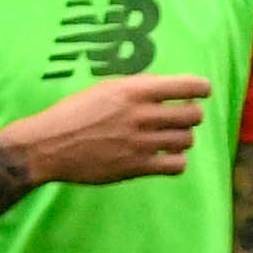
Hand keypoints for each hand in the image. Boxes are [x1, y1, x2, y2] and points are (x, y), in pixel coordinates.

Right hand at [0, 70, 208, 185]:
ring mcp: (140, 142)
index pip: (186, 86)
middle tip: (182, 117)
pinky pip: (176, 165)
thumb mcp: (106, 88)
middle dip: (191, 115)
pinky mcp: (136, 167)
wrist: (49, 145)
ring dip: (183, 138)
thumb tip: (168, 87)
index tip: (202, 91)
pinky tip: (165, 157)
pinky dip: (177, 160)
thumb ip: (138, 87)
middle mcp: (141, 115)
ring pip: (187, 140)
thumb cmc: (75, 113)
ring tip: (170, 137)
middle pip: (192, 115)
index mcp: (134, 90)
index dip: (201, 88)